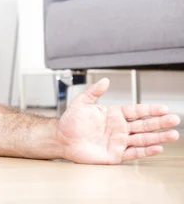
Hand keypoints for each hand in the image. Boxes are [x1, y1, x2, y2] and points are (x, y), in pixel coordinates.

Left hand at [57, 78, 179, 163]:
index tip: (163, 108)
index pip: (136, 111)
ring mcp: (118, 141)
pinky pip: (133, 153)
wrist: (61, 138)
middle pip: (144, 125)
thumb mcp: (81, 103)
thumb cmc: (70, 121)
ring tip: (173, 134)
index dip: (149, 109)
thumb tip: (105, 80)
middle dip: (159, 122)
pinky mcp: (115, 154)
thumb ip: (94, 92)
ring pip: (142, 139)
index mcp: (114, 114)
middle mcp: (119, 128)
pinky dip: (146, 151)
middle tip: (174, 119)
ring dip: (158, 137)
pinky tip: (157, 148)